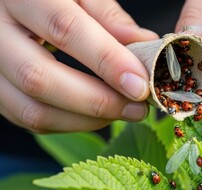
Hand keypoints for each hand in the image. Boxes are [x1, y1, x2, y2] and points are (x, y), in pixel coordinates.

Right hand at [0, 0, 157, 132]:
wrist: (11, 5)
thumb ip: (108, 17)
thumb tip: (145, 46)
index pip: (64, 28)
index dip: (106, 60)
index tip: (139, 84)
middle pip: (39, 77)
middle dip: (97, 101)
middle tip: (137, 107)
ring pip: (30, 109)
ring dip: (85, 120)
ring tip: (123, 113)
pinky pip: (27, 119)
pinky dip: (68, 123)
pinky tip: (96, 115)